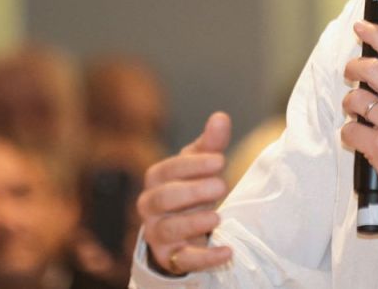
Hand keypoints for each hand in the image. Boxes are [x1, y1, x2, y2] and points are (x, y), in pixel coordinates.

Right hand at [137, 112, 233, 274]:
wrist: (182, 229)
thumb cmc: (190, 189)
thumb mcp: (200, 166)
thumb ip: (211, 145)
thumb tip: (221, 117)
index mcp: (156, 179)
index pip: (167, 169)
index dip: (192, 165)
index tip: (219, 161)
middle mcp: (150, 206)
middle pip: (163, 199)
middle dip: (191, 192)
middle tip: (221, 186)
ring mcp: (158, 233)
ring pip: (168, 229)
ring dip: (193, 223)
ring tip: (217, 218)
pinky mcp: (171, 257)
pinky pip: (183, 260)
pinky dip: (205, 257)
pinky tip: (227, 251)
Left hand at [341, 22, 377, 232]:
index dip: (375, 36)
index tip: (361, 28)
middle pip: (372, 69)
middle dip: (354, 67)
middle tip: (351, 72)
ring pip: (357, 99)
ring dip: (351, 104)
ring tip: (358, 112)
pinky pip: (350, 129)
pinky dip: (349, 132)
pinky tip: (359, 137)